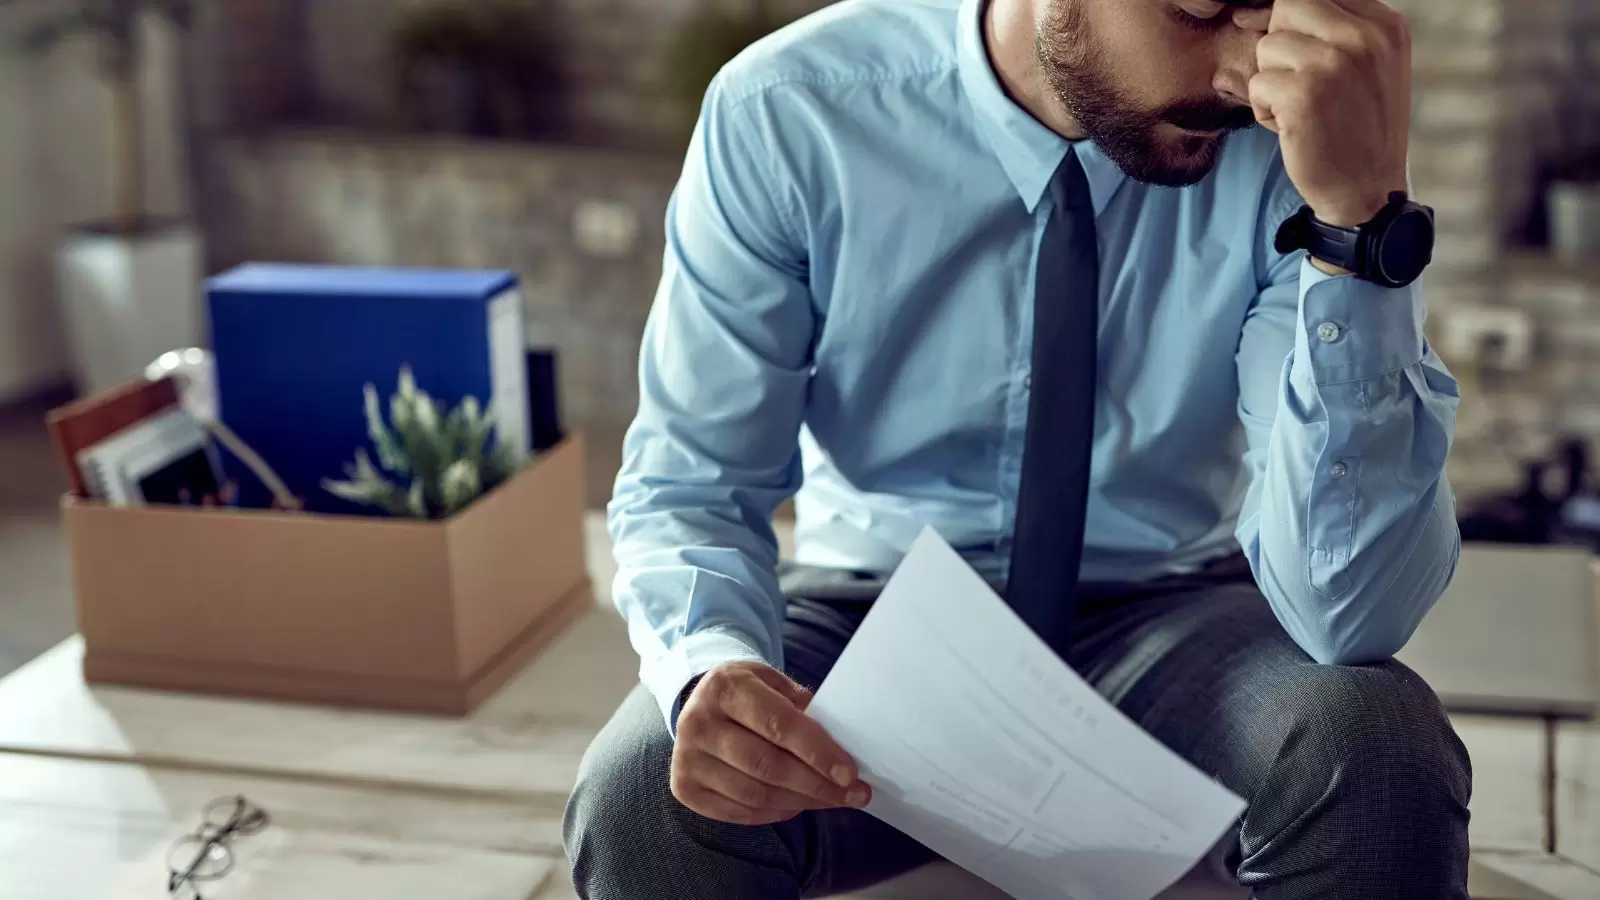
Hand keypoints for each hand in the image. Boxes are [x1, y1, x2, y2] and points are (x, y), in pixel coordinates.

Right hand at [671, 662, 871, 825]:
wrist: (696, 703)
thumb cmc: (746, 693)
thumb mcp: (773, 682)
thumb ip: (803, 708)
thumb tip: (843, 747)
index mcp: (724, 688)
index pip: (778, 725)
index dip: (817, 752)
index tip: (849, 773)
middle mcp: (699, 723)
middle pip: (768, 766)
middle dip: (817, 785)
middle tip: (853, 794)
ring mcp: (688, 759)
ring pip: (756, 795)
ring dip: (802, 802)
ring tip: (831, 800)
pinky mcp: (685, 789)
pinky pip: (741, 813)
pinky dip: (776, 813)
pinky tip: (797, 804)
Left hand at [1236, 0, 1411, 228]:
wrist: (1366, 190)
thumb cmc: (1358, 127)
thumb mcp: (1368, 65)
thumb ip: (1334, 29)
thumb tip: (1256, 9)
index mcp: (1385, 24)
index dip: (1294, 21)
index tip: (1300, 56)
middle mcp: (1365, 36)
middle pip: (1288, 6)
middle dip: (1280, 45)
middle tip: (1298, 82)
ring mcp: (1336, 62)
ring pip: (1267, 45)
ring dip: (1272, 81)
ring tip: (1300, 108)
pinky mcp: (1305, 93)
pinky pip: (1257, 83)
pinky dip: (1265, 110)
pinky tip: (1293, 127)